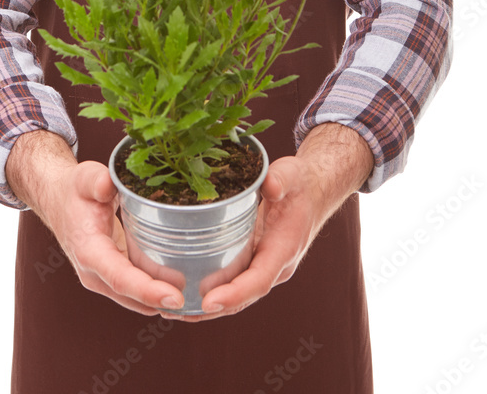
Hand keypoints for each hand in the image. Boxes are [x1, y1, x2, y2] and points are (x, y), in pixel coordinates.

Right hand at [6, 131, 184, 315]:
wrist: (60, 202)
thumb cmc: (75, 191)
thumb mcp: (85, 178)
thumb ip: (96, 180)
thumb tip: (106, 184)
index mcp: (89, 251)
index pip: (120, 278)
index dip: (147, 290)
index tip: (174, 297)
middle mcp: (93, 273)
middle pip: (131, 296)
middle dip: (161, 301)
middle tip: (195, 301)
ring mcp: (101, 278)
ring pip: (134, 299)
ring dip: (160, 303)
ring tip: (194, 301)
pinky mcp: (110, 276)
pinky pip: (134, 292)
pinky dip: (154, 294)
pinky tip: (179, 290)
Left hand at [163, 122, 373, 321]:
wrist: (313, 191)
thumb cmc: (300, 183)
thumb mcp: (291, 174)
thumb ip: (281, 180)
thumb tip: (270, 186)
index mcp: (283, 249)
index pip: (259, 280)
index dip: (234, 294)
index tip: (208, 301)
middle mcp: (275, 265)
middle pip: (243, 296)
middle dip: (213, 308)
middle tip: (178, 311)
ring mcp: (265, 265)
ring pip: (237, 294)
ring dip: (209, 307)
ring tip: (173, 311)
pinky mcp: (254, 260)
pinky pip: (234, 281)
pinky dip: (213, 291)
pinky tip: (187, 294)